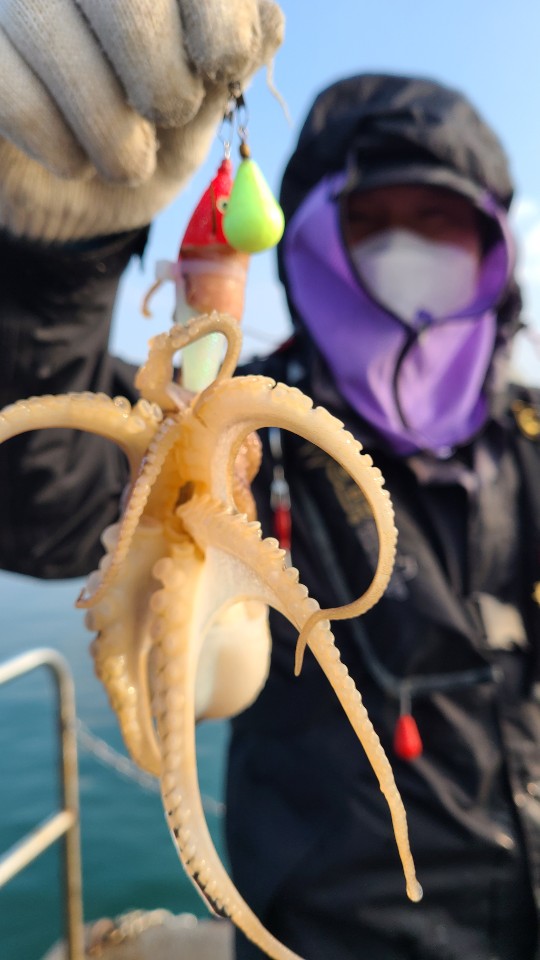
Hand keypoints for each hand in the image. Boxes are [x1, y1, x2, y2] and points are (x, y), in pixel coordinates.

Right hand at [0, 0, 283, 240]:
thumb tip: (264, 24)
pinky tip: (73, 161)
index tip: (219, 66)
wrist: (83, 195)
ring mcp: (15, 6)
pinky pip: (12, 94)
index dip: (217, 19)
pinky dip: (60, 149)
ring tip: (127, 160)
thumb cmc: (151, 133)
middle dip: (162, 80)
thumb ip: (236, 56)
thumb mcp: (206, 102)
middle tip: (167, 116)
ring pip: (50, 30)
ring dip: (112, 134)